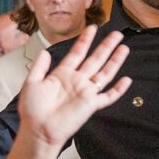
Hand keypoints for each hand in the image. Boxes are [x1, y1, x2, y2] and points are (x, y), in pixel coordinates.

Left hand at [18, 26, 130, 147]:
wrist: (38, 130)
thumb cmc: (33, 110)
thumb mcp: (32, 83)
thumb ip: (39, 66)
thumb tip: (45, 51)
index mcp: (63, 74)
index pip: (77, 53)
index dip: (85, 41)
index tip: (92, 28)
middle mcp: (77, 81)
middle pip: (95, 59)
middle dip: (106, 46)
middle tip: (117, 34)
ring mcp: (85, 92)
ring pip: (104, 73)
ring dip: (115, 61)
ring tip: (124, 48)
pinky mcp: (91, 105)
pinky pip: (108, 97)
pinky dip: (118, 89)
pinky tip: (127, 80)